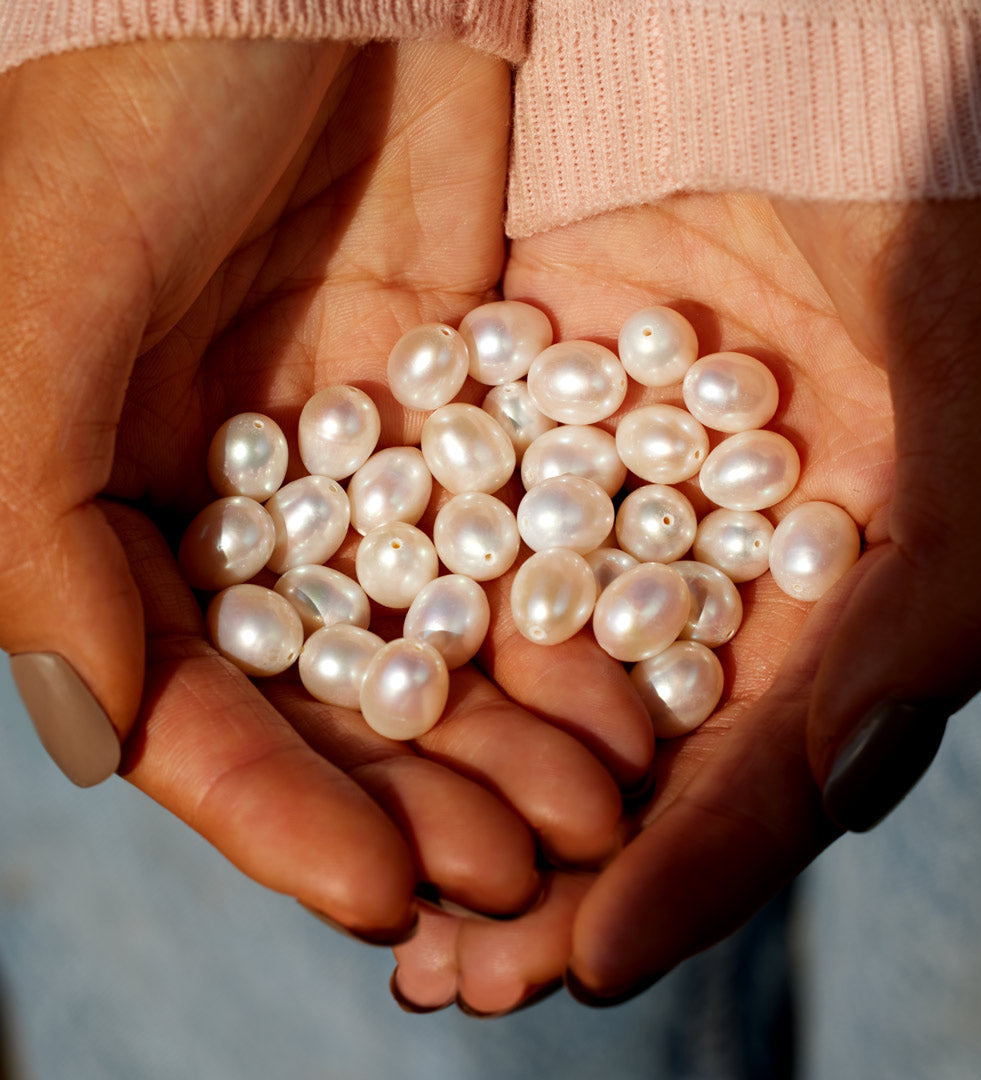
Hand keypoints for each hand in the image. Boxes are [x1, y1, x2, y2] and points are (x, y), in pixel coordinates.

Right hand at [0, 39, 650, 937]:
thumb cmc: (127, 105)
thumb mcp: (34, 315)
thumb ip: (39, 537)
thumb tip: (100, 744)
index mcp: (111, 515)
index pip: (197, 707)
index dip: (283, 816)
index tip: (386, 898)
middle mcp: (244, 510)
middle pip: (339, 696)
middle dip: (426, 796)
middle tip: (523, 875)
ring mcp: (367, 462)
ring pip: (447, 634)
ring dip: (514, 733)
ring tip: (595, 812)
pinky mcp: (468, 405)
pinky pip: (522, 537)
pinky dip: (570, 617)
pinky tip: (632, 689)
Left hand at [390, 190, 980, 1008]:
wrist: (840, 62)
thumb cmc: (955, 244)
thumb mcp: (971, 451)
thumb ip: (902, 645)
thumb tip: (791, 820)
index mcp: (830, 605)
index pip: (745, 775)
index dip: (671, 878)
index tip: (577, 968)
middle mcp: (709, 566)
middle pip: (618, 751)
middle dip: (537, 867)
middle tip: (454, 971)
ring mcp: (607, 489)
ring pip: (518, 661)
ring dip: (450, 774)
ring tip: (379, 883)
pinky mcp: (521, 407)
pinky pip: (448, 522)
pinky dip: (397, 610)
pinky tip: (332, 692)